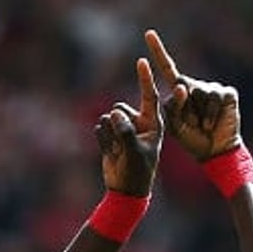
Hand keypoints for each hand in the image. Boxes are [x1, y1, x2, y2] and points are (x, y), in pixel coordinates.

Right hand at [94, 58, 161, 196]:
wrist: (125, 190)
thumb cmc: (137, 172)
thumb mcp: (135, 152)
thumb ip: (125, 131)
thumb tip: (113, 114)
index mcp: (153, 123)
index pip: (150, 96)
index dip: (145, 78)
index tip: (142, 61)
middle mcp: (138, 122)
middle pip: (120, 107)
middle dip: (117, 123)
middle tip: (123, 143)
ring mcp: (123, 128)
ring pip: (108, 116)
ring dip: (109, 134)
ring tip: (117, 151)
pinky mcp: (110, 135)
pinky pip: (99, 126)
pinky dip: (102, 140)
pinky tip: (110, 152)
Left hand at [145, 30, 242, 161]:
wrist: (213, 151)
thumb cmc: (191, 138)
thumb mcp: (173, 125)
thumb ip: (172, 106)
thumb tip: (180, 85)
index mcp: (179, 92)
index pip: (167, 68)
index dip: (158, 51)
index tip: (148, 34)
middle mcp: (194, 86)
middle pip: (182, 84)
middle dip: (183, 106)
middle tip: (190, 124)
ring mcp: (211, 88)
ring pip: (198, 91)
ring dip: (197, 113)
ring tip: (202, 125)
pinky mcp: (226, 93)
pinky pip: (214, 97)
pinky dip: (209, 114)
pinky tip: (210, 124)